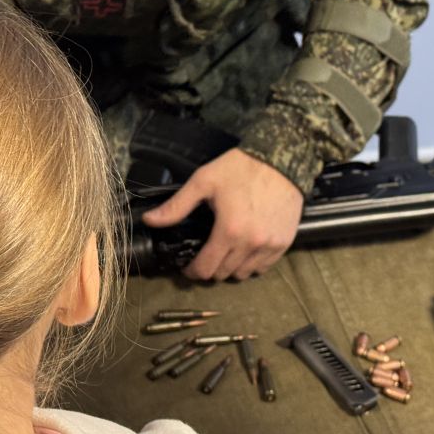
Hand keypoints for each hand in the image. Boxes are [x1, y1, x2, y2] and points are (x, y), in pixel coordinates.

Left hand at [142, 148, 303, 280]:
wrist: (281, 160)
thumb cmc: (240, 168)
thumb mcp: (204, 181)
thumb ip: (177, 206)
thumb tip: (149, 221)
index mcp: (229, 231)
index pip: (206, 269)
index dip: (193, 271)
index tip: (188, 265)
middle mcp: (251, 244)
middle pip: (224, 274)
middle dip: (210, 268)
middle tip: (206, 255)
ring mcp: (270, 245)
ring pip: (244, 274)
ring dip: (231, 268)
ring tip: (225, 253)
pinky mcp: (284, 243)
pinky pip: (264, 267)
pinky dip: (252, 264)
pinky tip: (245, 250)